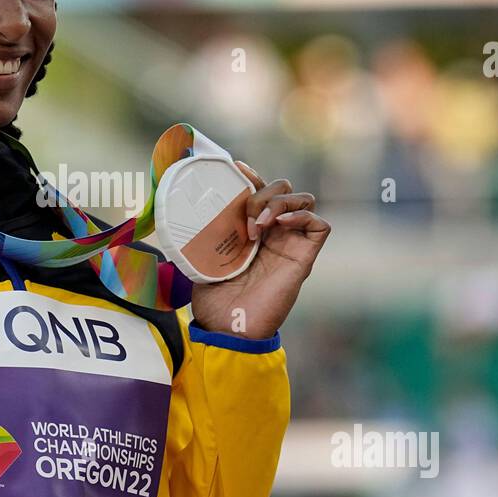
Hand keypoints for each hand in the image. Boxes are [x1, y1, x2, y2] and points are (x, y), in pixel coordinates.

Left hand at [189, 162, 330, 338]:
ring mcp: (290, 244)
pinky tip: (278, 225)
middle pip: (283, 189)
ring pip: (303, 199)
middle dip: (263, 191)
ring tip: (257, 224)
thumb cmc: (213, 301)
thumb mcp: (198, 259)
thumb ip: (198, 237)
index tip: (235, 168)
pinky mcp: (303, 258)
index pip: (260, 190)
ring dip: (279, 202)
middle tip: (244, 215)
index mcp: (250, 230)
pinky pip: (319, 225)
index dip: (251, 176)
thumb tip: (178, 215)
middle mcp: (274, 233)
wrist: (227, 328)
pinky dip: (302, 215)